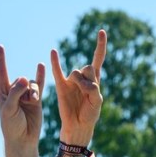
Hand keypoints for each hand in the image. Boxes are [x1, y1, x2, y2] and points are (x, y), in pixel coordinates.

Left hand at [0, 46, 45, 146]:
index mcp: (3, 93)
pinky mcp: (36, 100)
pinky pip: (39, 85)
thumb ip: (15, 93)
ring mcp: (25, 95)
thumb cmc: (11, 126)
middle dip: (24, 89)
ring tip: (33, 101)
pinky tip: (41, 65)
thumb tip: (25, 77)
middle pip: (20, 80)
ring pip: (31, 84)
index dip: (1, 59)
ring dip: (33, 91)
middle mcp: (14, 92)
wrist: (23, 139)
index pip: (1, 72)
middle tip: (25, 102)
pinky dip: (41, 75)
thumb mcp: (9, 109)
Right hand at [52, 30, 105, 145]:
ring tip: (79, 95)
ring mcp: (71, 81)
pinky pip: (57, 71)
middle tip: (87, 93)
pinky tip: (54, 51)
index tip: (101, 31)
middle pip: (87, 67)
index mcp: (94, 79)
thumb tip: (79, 79)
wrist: (78, 125)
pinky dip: (55, 61)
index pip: (98, 58)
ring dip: (80, 83)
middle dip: (89, 79)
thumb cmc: (90, 114)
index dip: (100, 45)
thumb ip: (92, 87)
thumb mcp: (97, 101)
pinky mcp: (61, 86)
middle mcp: (82, 77)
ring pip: (76, 73)